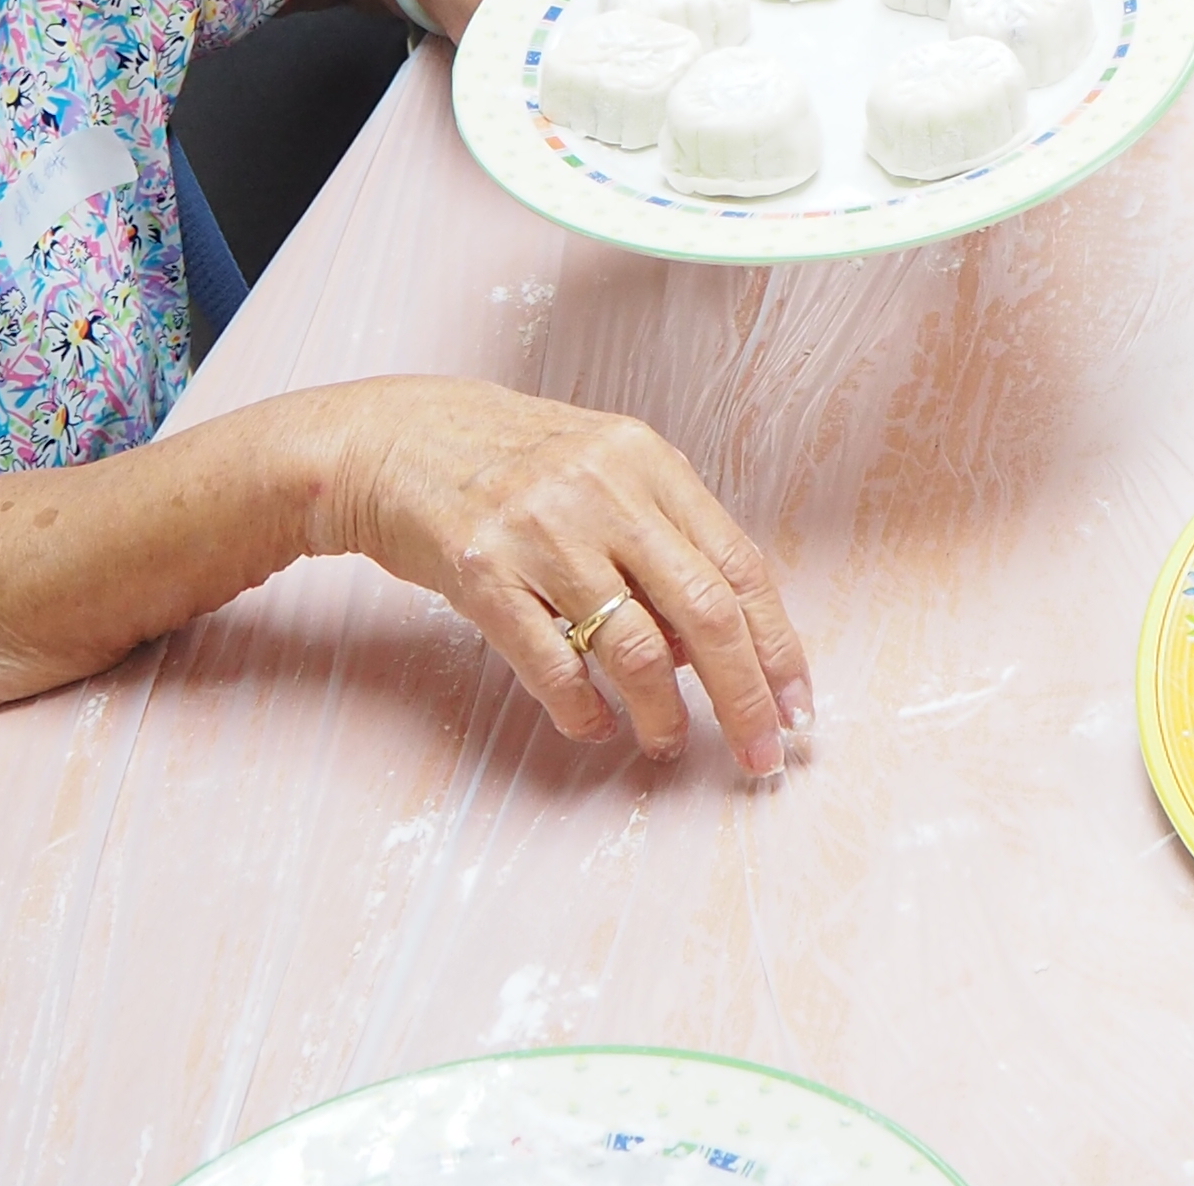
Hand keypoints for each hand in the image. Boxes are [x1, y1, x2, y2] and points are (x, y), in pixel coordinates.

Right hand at [335, 377, 809, 772]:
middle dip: (744, 694)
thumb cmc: (511, 462)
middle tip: (760, 753)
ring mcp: (542, 531)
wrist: (396, 439)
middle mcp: (603, 491)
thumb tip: (711, 646)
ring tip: (667, 741)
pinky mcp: (482, 573)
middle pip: (705, 611)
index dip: (778, 644)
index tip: (797, 704)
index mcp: (647, 462)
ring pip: (635, 646)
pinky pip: (550, 664)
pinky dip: (581, 709)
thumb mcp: (603, 471)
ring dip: (663, 711)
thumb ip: (662, 539)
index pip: (739, 565)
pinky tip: (594, 726)